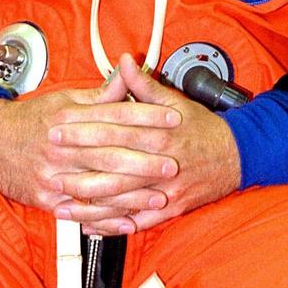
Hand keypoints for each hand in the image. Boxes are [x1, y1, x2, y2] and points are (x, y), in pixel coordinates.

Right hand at [0, 66, 181, 226]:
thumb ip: (100, 95)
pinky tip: (129, 221)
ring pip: (98, 186)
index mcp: (68, 118)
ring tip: (159, 196)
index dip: (146, 117)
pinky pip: (81, 211)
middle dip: (145, 159)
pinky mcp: (46, 199)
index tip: (172, 118)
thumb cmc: (31, 119)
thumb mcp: (64, 100)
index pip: (114, 116)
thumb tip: (129, 75)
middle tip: (173, 162)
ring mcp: (52, 175)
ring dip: (132, 194)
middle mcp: (61, 146)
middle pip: (109, 153)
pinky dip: (106, 219)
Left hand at [49, 53, 241, 234]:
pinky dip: (114, 226)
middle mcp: (161, 163)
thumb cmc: (203, 128)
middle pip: (113, 167)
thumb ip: (144, 85)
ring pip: (122, 200)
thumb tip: (124, 61)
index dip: (83, 130)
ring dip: (90, 205)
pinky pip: (138, 222)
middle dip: (79, 171)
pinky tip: (92, 227)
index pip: (114, 130)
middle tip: (50, 172)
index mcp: (160, 133)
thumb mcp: (175, 100)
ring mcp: (166, 190)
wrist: (238, 155)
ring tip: (61, 205)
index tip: (58, 129)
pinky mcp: (171, 209)